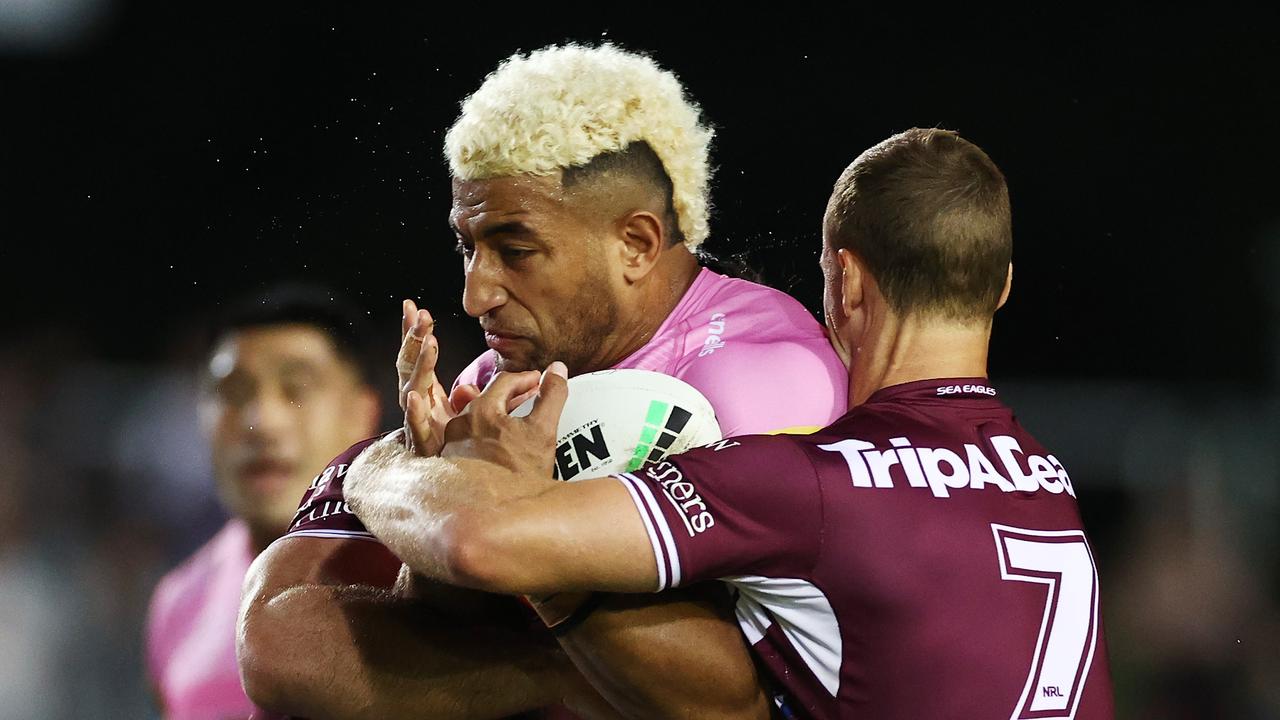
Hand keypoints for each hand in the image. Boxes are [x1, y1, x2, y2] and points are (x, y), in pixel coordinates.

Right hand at [396, 299, 480, 455]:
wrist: (444, 488)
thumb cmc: (456, 447)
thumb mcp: (472, 414)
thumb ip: (478, 395)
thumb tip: (479, 383)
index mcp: (425, 393)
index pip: (416, 356)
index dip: (412, 333)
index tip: (411, 305)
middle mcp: (415, 404)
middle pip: (409, 366)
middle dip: (414, 340)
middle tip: (422, 317)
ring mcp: (416, 424)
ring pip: (412, 390)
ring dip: (420, 365)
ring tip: (428, 341)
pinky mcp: (422, 445)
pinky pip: (416, 426)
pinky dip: (415, 412)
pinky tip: (416, 396)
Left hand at [440, 362, 568, 475]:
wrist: (493, 518)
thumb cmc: (517, 474)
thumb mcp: (542, 431)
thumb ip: (552, 395)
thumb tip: (558, 367)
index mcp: (482, 410)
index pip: (505, 381)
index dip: (526, 378)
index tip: (539, 381)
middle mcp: (460, 425)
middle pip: (487, 400)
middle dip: (510, 396)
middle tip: (530, 399)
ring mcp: (452, 448)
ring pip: (474, 422)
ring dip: (494, 417)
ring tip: (512, 423)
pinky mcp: (450, 469)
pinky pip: (466, 444)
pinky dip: (482, 439)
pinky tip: (495, 451)